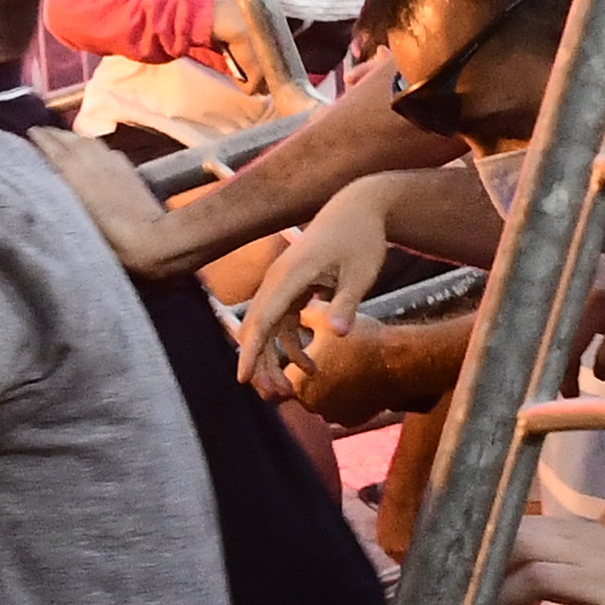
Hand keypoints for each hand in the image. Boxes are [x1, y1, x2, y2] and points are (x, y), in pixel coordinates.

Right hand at [242, 173, 425, 387]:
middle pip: (258, 328)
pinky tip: (310, 367)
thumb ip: (347, 303)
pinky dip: (291, 346)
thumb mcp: (361, 272)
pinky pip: (282, 323)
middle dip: (262, 364)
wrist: (359, 208)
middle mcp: (278, 280)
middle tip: (274, 397)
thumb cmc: (361, 238)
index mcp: (291, 275)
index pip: (263, 319)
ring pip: (268, 329)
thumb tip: (339, 335)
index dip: (252, 352)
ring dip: (276, 359)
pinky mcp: (291, 288)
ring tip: (289, 392)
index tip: (243, 379)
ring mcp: (283, 284)